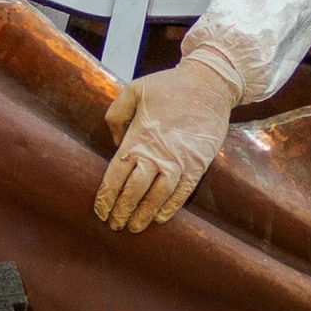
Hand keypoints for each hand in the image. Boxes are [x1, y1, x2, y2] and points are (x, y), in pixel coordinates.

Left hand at [96, 58, 240, 231]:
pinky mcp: (198, 165)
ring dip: (144, 214)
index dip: (106, 197)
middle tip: (115, 225)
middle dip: (122, 211)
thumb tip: (115, 141)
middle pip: (134, 191)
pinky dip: (171, 207)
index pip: (116, 176)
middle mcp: (157, 154)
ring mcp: (179, 161)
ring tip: (135, 227)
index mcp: (138, 138)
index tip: (100, 211)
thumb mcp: (134, 89)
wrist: (209, 84)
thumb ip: (116, 114)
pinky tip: (160, 217)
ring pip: (157, 196)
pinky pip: (183, 192)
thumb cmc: (170, 85)